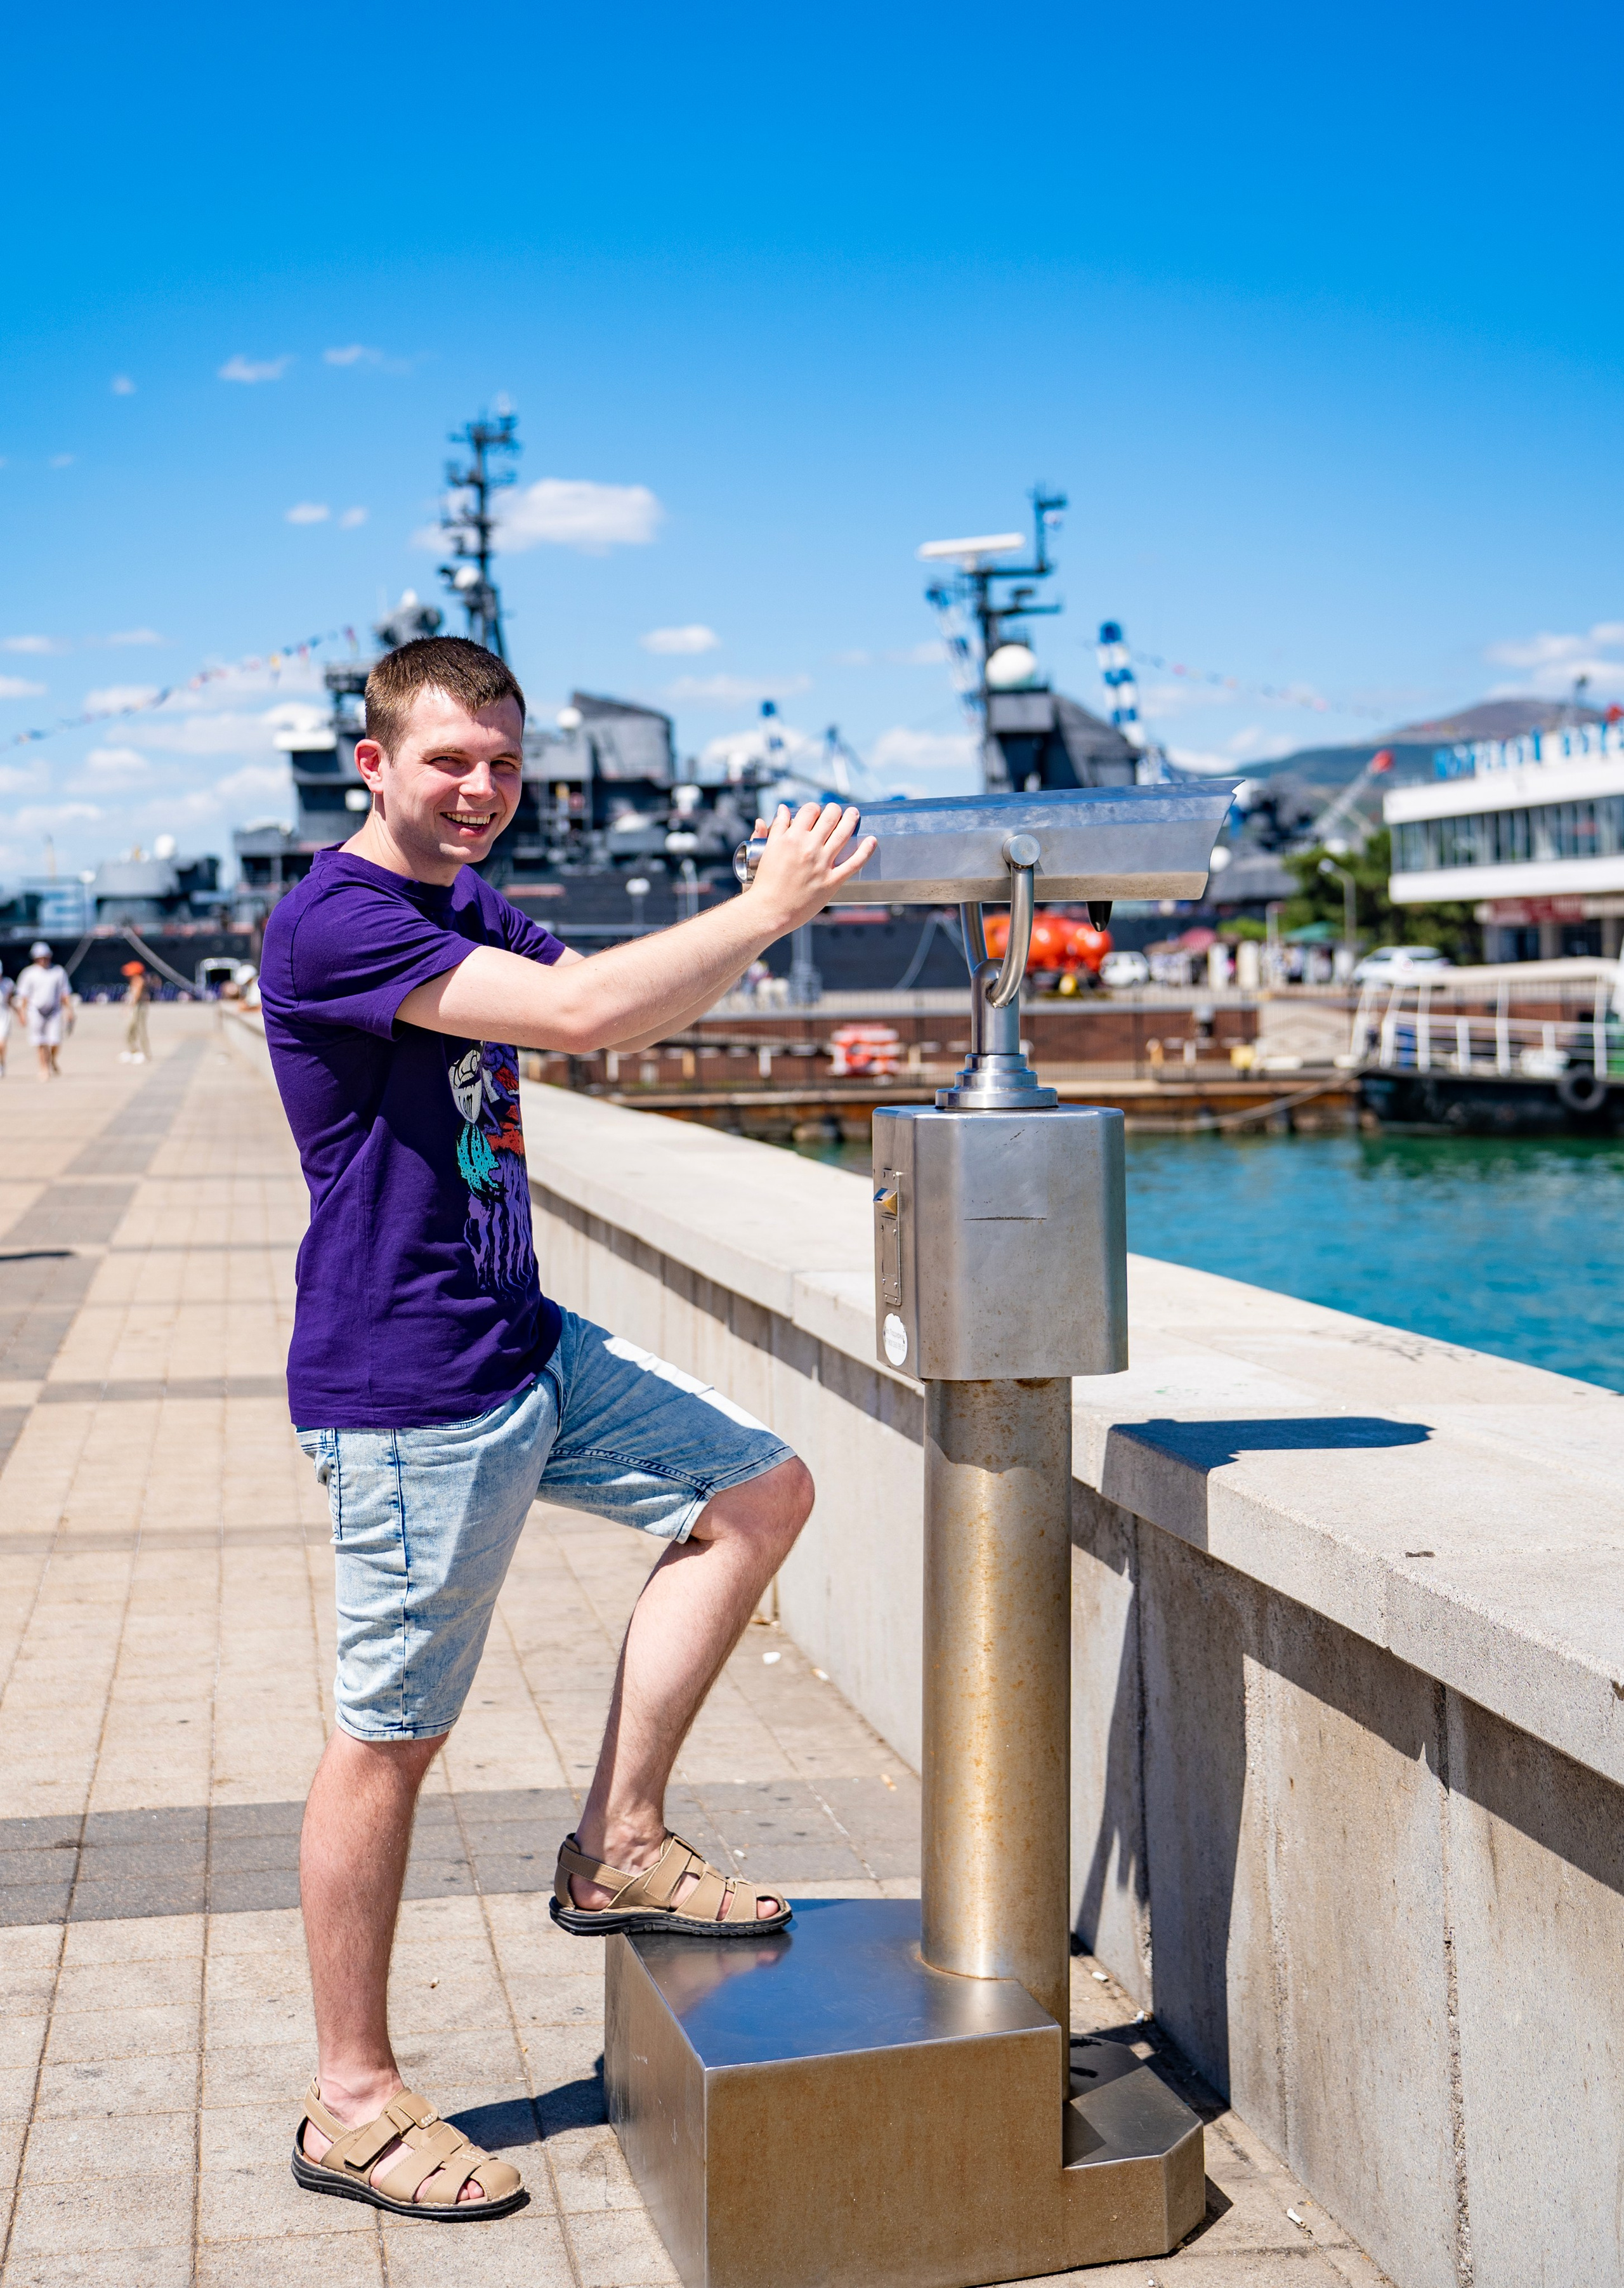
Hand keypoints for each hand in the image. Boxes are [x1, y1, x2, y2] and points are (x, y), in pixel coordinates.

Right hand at [749, 802, 875, 929]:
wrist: (769, 911)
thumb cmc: (764, 883)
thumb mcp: (765, 851)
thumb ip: (774, 828)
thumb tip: (782, 809)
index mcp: (790, 838)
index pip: (809, 811)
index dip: (814, 808)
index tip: (816, 811)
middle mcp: (808, 847)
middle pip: (829, 818)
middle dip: (835, 810)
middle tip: (837, 810)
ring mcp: (822, 864)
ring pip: (843, 834)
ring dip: (851, 820)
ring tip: (854, 814)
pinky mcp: (831, 881)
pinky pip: (854, 863)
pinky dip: (866, 850)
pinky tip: (872, 840)